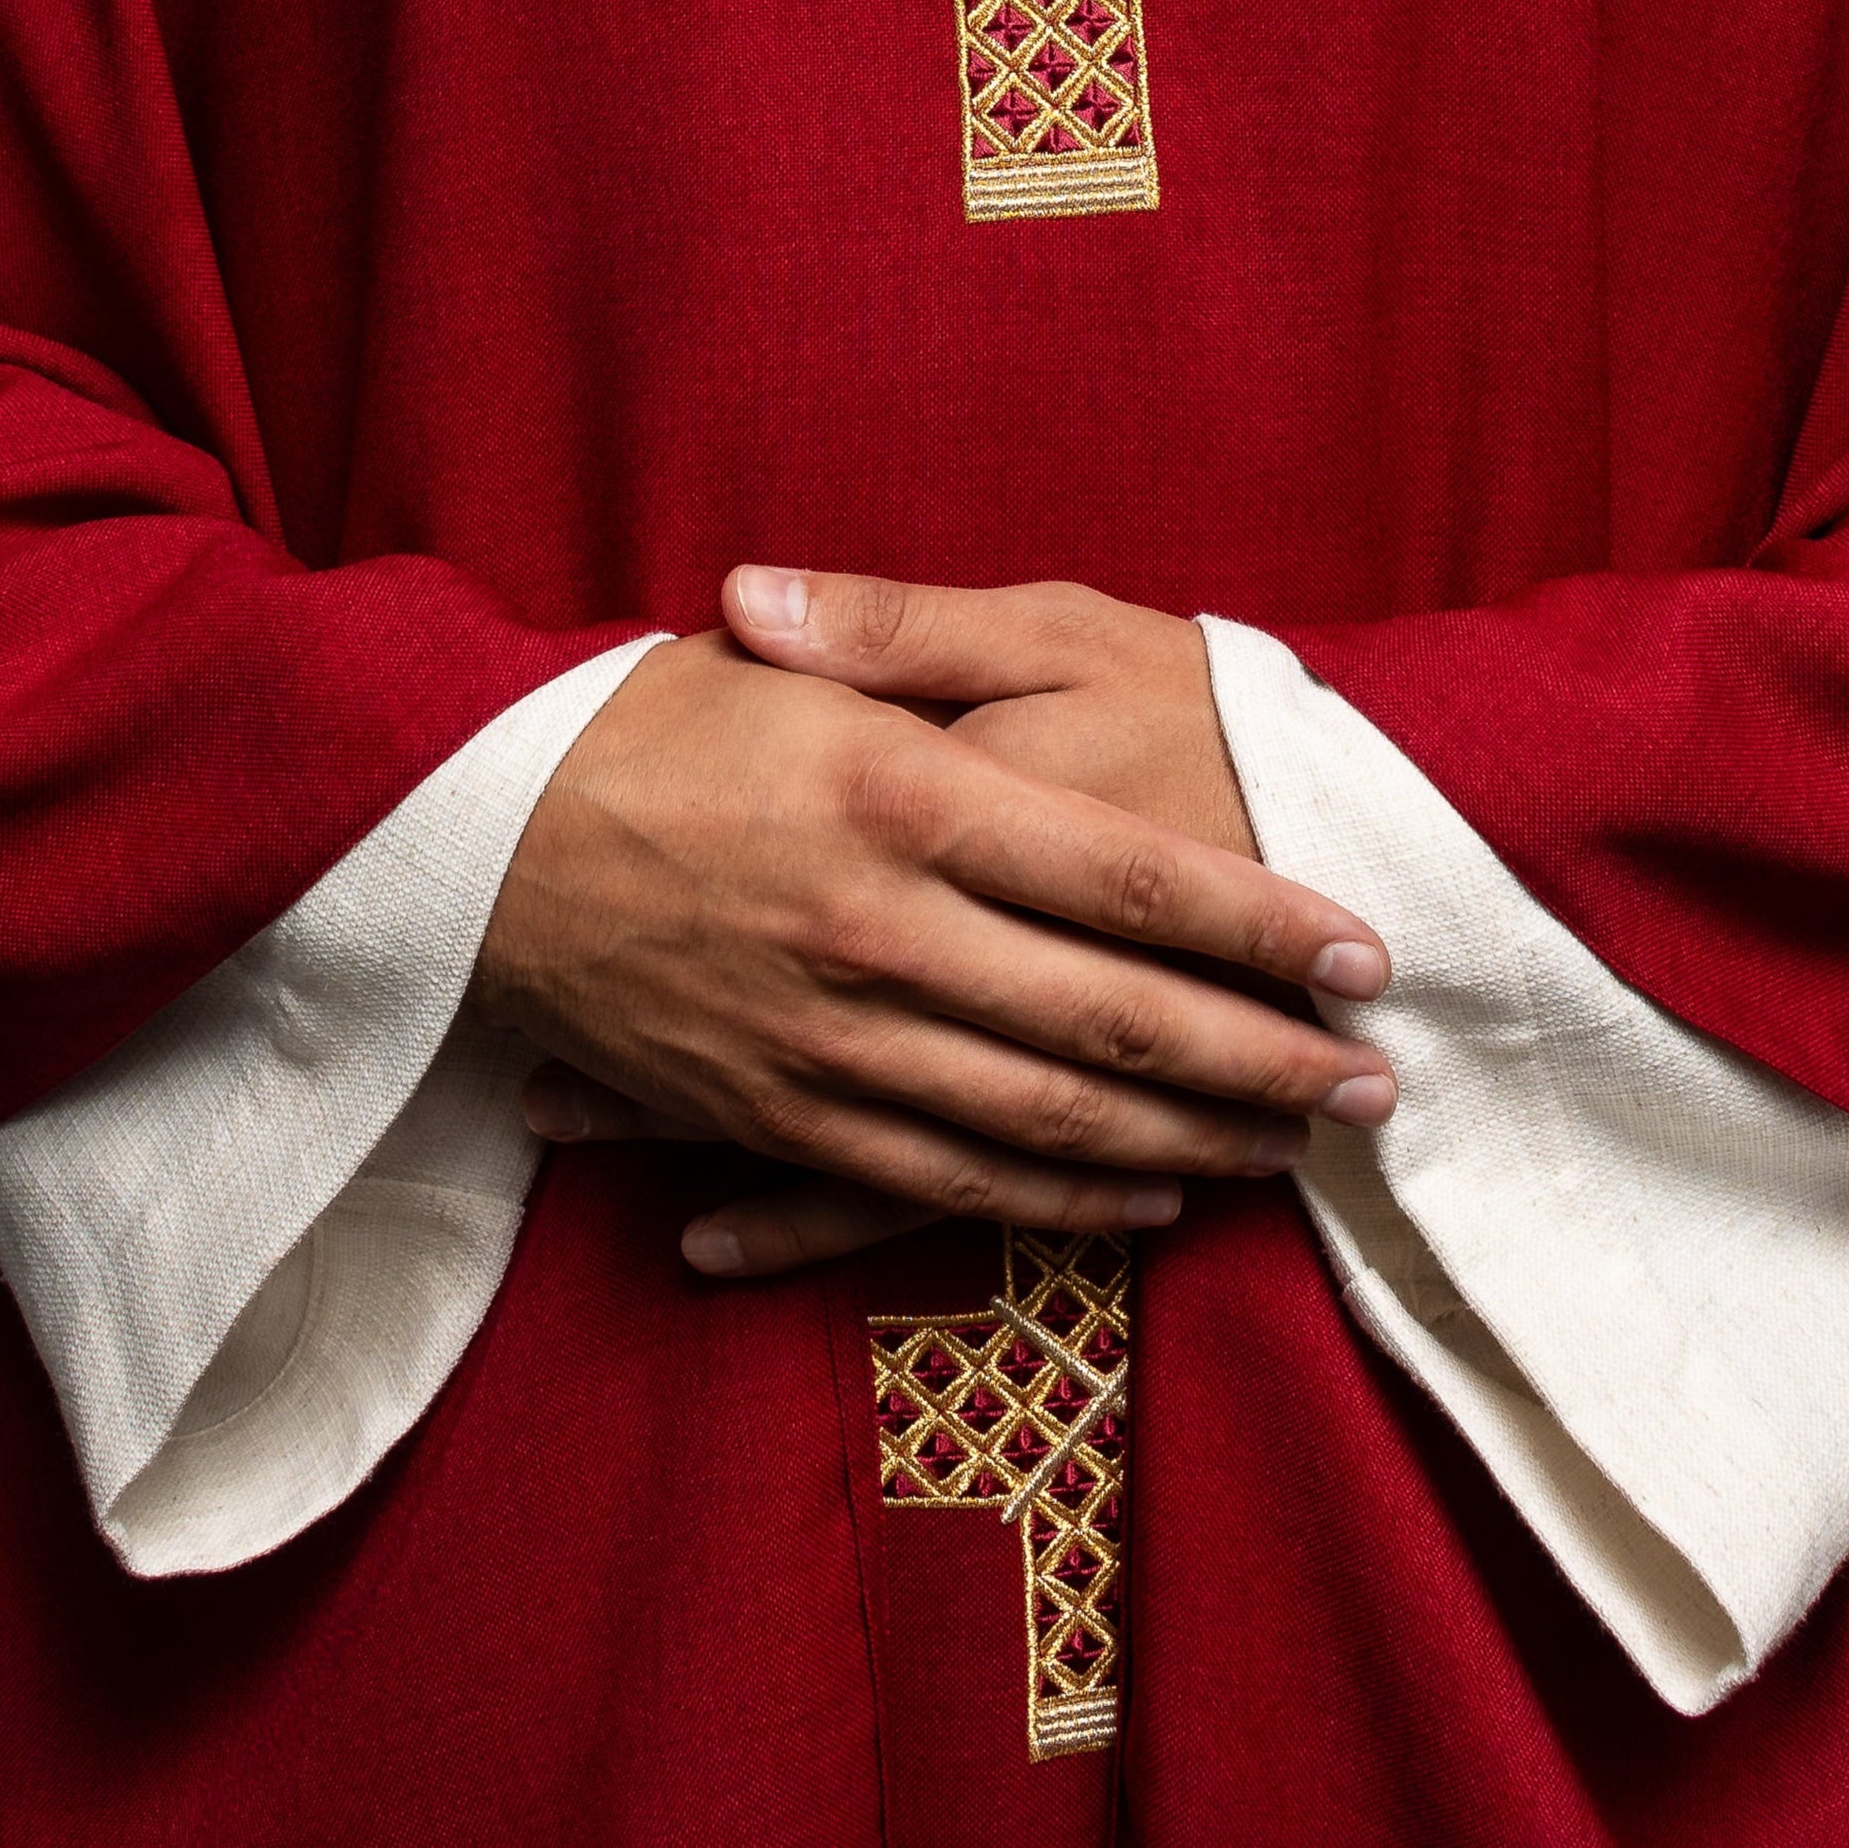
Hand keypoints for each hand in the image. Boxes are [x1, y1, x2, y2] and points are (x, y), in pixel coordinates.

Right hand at [475, 618, 1392, 1281]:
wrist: (474, 842)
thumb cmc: (654, 718)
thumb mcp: (794, 653)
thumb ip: (913, 648)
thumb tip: (1025, 654)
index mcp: (901, 797)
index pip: (1130, 878)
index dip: (1260, 924)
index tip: (1361, 951)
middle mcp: (879, 933)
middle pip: (1118, 1022)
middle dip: (1266, 1062)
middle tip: (1374, 1084)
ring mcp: (830, 1042)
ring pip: (1052, 1122)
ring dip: (1192, 1145)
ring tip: (1297, 1149)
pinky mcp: (782, 1114)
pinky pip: (949, 1178)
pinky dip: (1060, 1199)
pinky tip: (1143, 1200)